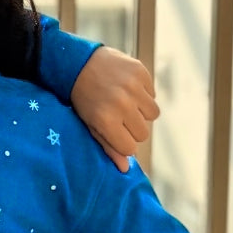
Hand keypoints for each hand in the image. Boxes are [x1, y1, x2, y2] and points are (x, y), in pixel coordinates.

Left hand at [69, 46, 158, 171]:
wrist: (79, 63)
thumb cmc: (83, 99)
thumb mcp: (90, 125)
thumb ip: (108, 147)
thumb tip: (125, 169)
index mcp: (107, 120)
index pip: (130, 147)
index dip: (124, 143)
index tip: (116, 134)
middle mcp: (122, 104)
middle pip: (143, 133)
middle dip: (133, 129)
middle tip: (119, 118)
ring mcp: (133, 87)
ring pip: (153, 114)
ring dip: (142, 112)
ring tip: (126, 104)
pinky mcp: (141, 72)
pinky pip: (153, 95)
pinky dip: (144, 95)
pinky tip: (128, 89)